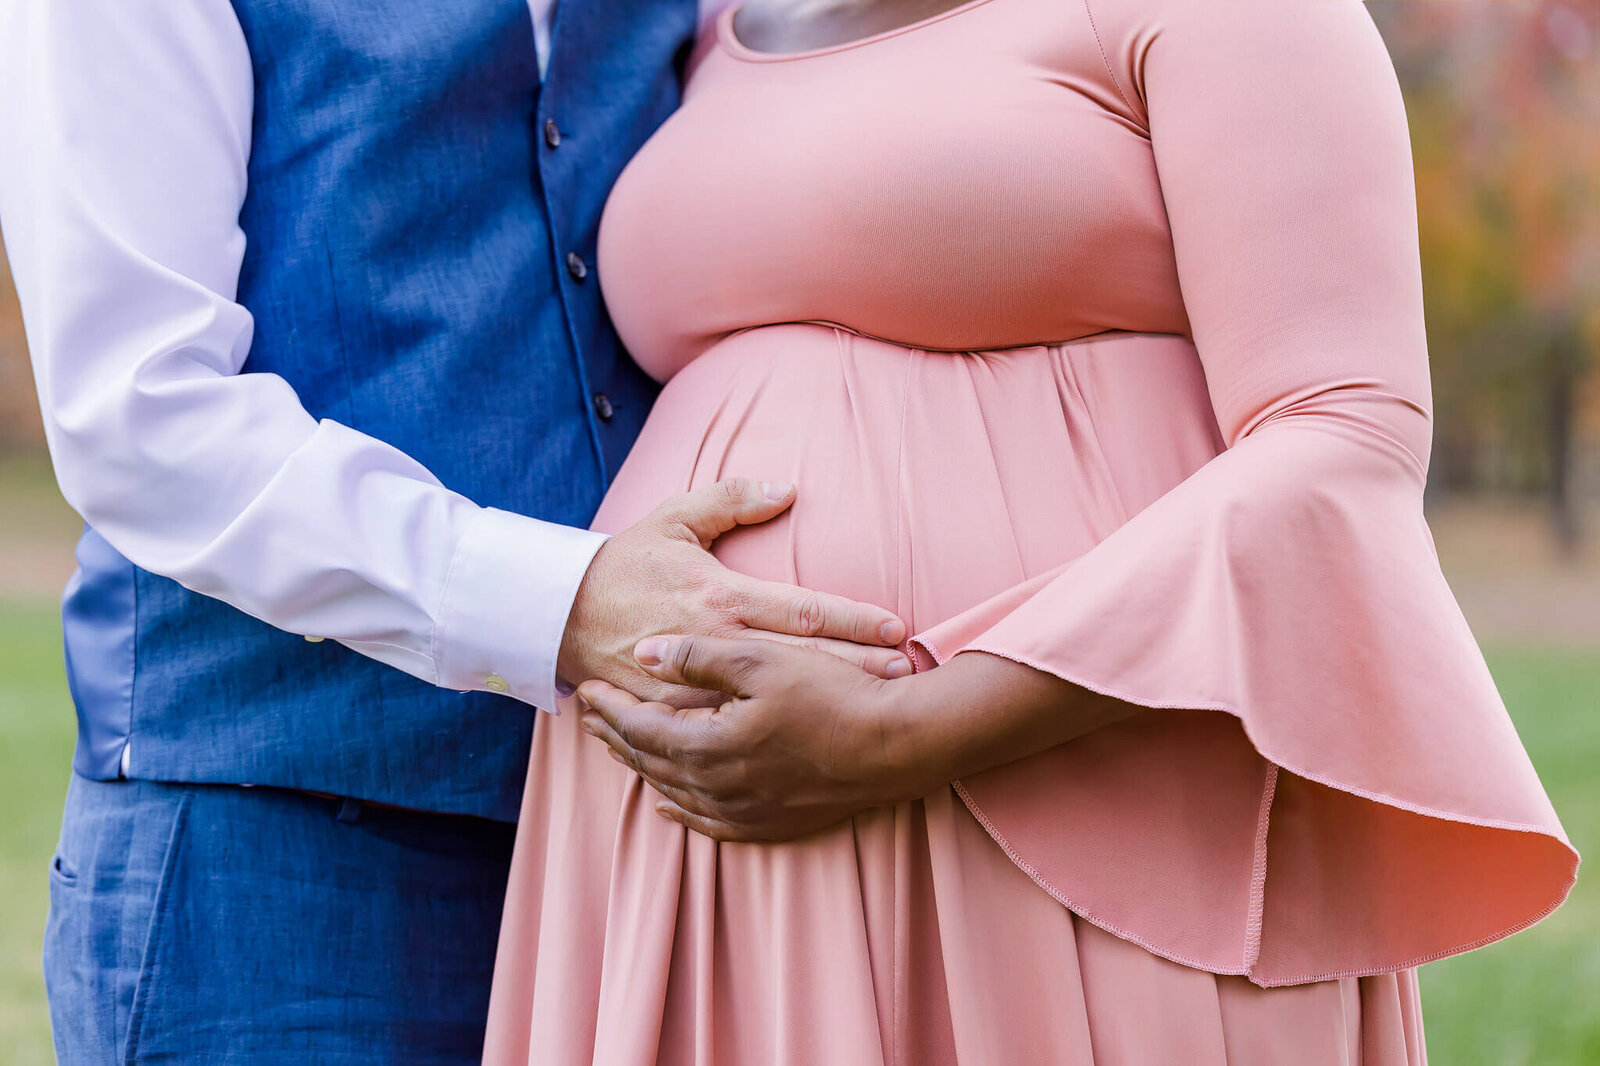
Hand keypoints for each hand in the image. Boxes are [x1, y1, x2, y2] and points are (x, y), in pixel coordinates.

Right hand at [557, 478, 908, 708]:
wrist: (556, 615)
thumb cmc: (623, 564)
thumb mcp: (673, 519)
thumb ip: (731, 499)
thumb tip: (787, 488)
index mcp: (722, 597)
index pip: (804, 611)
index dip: (855, 621)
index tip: (897, 627)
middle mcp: (716, 644)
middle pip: (803, 661)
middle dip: (859, 668)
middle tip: (906, 675)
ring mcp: (696, 686)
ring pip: (774, 701)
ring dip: (825, 703)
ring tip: (876, 712)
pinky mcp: (675, 715)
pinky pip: (729, 729)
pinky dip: (770, 735)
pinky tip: (806, 743)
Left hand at [576, 635, 1133, 841]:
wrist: (898, 746)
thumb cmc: (832, 694)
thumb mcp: (761, 659)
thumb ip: (696, 656)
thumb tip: (642, 653)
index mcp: (710, 746)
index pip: (641, 729)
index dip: (610, 710)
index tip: (585, 692)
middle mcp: (719, 788)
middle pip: (651, 763)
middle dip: (617, 738)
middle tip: (590, 719)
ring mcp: (746, 812)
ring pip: (675, 794)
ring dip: (644, 769)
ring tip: (621, 749)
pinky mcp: (772, 824)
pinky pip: (708, 823)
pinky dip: (681, 809)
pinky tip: (671, 802)